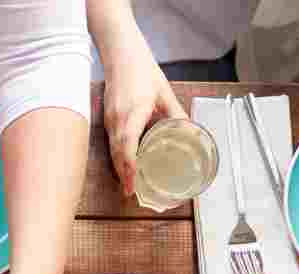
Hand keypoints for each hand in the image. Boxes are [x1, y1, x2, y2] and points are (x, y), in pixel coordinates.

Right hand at [101, 25, 185, 196]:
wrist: (121, 54)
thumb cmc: (143, 71)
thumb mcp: (164, 93)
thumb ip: (176, 115)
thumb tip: (191, 134)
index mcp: (132, 113)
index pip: (127, 147)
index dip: (129, 168)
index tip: (132, 186)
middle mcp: (117, 120)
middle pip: (117, 155)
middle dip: (124, 176)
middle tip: (133, 194)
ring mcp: (109, 120)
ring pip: (113, 151)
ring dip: (120, 169)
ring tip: (130, 185)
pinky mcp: (108, 119)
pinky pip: (112, 143)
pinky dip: (118, 157)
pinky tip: (126, 165)